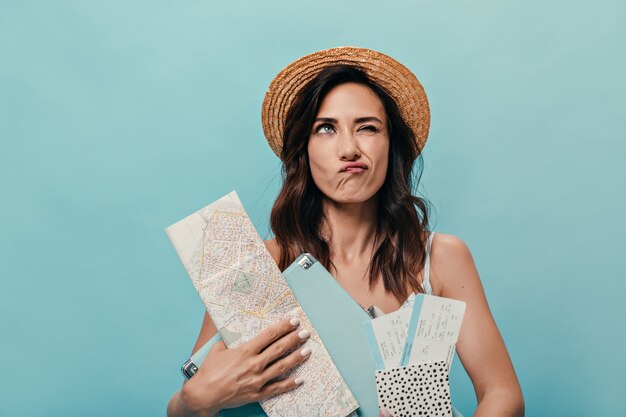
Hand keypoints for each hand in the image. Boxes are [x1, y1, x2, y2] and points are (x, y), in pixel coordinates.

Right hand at [181, 317, 310, 415]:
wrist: (203, 395)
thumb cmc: (208, 371)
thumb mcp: (217, 350)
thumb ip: (229, 339)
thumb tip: (234, 329)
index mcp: (245, 351)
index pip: (268, 335)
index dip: (282, 326)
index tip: (293, 320)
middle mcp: (253, 364)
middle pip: (278, 349)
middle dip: (293, 339)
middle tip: (305, 332)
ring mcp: (256, 380)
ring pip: (281, 367)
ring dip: (296, 358)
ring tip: (307, 351)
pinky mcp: (257, 394)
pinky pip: (277, 388)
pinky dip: (289, 384)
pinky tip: (300, 379)